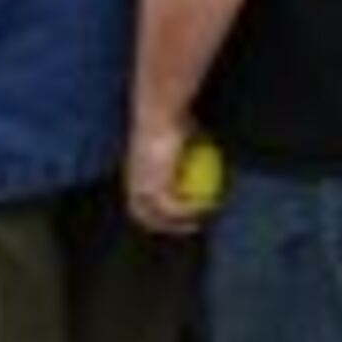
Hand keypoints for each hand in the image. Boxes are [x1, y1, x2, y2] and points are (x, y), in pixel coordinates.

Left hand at [125, 117, 208, 237]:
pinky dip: (190, 211)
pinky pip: (175, 208)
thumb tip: (204, 147)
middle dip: (164, 225)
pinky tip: (206, 208)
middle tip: (188, 224)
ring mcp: (144, 187)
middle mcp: (134, 183)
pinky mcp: (156, 188)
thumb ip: (188, 143)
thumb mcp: (183, 133)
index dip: (154, 209)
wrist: (162, 116)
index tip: (177, 209)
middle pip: (144, 215)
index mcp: (135, 172)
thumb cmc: (172, 118)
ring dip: (179, 224)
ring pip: (160, 216)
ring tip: (199, 222)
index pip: (139, 199)